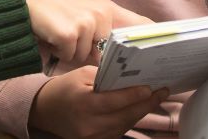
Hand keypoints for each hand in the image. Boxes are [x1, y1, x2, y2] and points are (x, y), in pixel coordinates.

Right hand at [14, 0, 150, 64]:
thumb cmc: (50, 5)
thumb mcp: (81, 10)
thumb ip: (101, 29)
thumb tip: (117, 56)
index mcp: (107, 8)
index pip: (142, 26)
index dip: (155, 41)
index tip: (166, 55)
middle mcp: (101, 14)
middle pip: (108, 54)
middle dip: (92, 56)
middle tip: (72, 38)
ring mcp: (86, 23)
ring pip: (85, 58)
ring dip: (70, 53)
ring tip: (57, 32)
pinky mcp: (69, 33)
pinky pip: (68, 57)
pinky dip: (57, 51)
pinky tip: (49, 34)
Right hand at [29, 66, 167, 138]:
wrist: (45, 110)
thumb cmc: (64, 88)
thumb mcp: (82, 75)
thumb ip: (106, 77)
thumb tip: (130, 77)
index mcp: (84, 104)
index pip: (115, 101)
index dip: (135, 95)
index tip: (151, 87)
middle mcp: (90, 124)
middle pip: (125, 116)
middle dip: (146, 103)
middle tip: (163, 91)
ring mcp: (94, 136)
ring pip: (125, 124)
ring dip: (141, 111)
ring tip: (155, 98)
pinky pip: (119, 131)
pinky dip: (129, 119)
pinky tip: (138, 108)